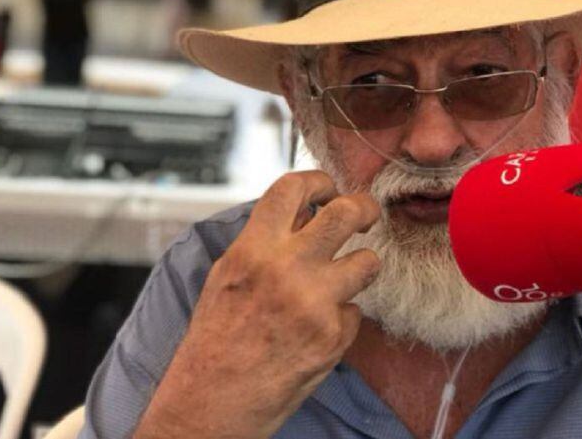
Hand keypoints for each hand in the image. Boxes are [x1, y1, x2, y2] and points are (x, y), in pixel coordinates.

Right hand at [135, 171, 381, 438]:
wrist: (213, 401)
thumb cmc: (216, 340)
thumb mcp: (229, 275)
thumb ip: (266, 241)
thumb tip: (306, 211)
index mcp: (254, 250)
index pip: (294, 188)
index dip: (319, 180)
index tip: (329, 188)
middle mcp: (287, 270)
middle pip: (347, 213)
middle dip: (365, 209)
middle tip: (366, 216)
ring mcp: (315, 303)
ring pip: (368, 261)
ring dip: (362, 266)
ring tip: (346, 277)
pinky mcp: (334, 335)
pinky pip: (356, 310)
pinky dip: (343, 317)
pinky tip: (317, 330)